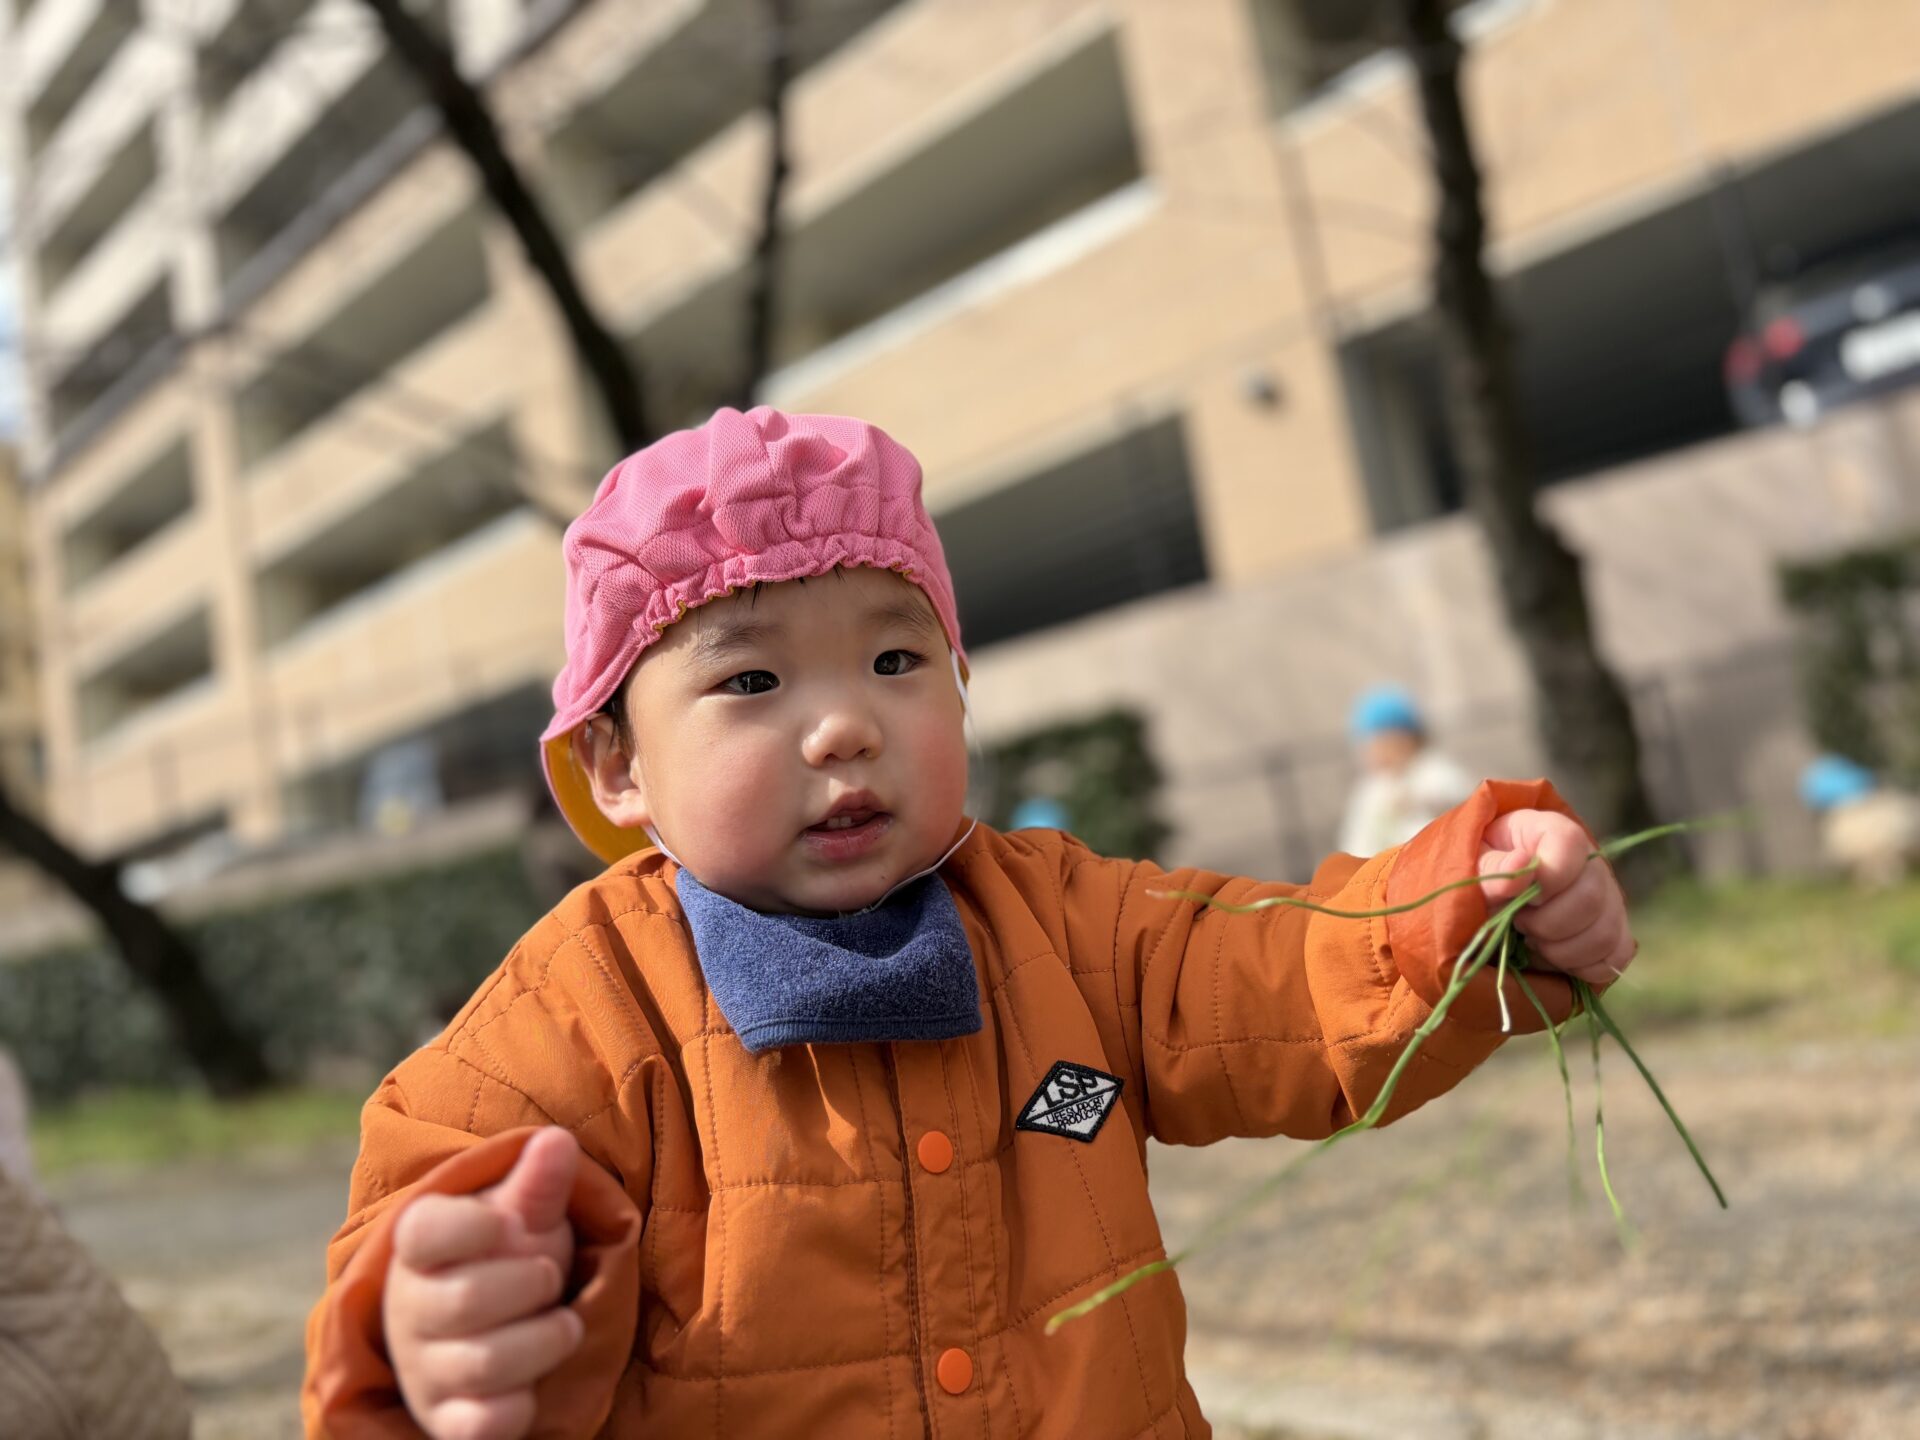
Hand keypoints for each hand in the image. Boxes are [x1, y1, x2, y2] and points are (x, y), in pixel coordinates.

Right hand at [384, 1128, 584, 1439]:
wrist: (485, 1319)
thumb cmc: (504, 1251)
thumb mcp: (521, 1211)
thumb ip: (537, 1183)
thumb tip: (557, 1142)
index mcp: (418, 1241)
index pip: (428, 1231)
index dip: (480, 1226)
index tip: (508, 1223)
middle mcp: (410, 1308)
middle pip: (466, 1302)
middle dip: (531, 1285)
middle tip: (550, 1274)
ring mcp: (425, 1368)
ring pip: (481, 1365)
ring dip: (543, 1341)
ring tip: (565, 1323)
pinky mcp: (449, 1418)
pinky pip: (482, 1425)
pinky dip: (517, 1406)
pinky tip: (533, 1382)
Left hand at [1476, 808, 1633, 985]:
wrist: (1497, 895)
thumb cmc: (1483, 872)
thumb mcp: (1473, 862)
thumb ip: (1492, 867)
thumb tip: (1521, 865)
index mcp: (1552, 832)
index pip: (1571, 845)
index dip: (1548, 878)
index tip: (1522, 898)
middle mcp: (1591, 861)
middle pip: (1591, 898)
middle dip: (1546, 924)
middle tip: (1519, 923)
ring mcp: (1608, 897)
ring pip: (1604, 934)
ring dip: (1561, 950)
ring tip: (1533, 939)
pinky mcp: (1614, 931)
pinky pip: (1614, 958)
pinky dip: (1582, 967)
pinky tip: (1554, 957)